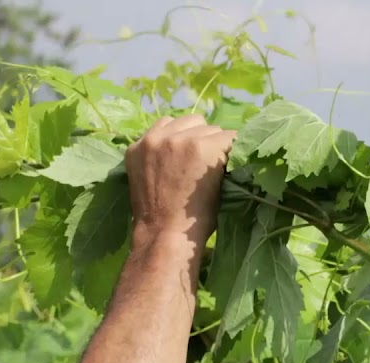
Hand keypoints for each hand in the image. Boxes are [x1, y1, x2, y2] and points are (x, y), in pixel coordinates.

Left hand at [125, 115, 237, 246]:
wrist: (163, 233)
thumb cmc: (199, 218)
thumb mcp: (221, 187)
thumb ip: (223, 161)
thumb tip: (229, 149)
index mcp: (205, 147)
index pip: (229, 136)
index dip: (233, 149)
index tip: (231, 158)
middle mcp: (179, 136)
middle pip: (208, 127)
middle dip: (212, 142)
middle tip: (208, 160)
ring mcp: (154, 139)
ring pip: (183, 121)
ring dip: (190, 133)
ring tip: (188, 152)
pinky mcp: (137, 146)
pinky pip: (159, 127)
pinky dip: (168, 135)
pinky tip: (169, 152)